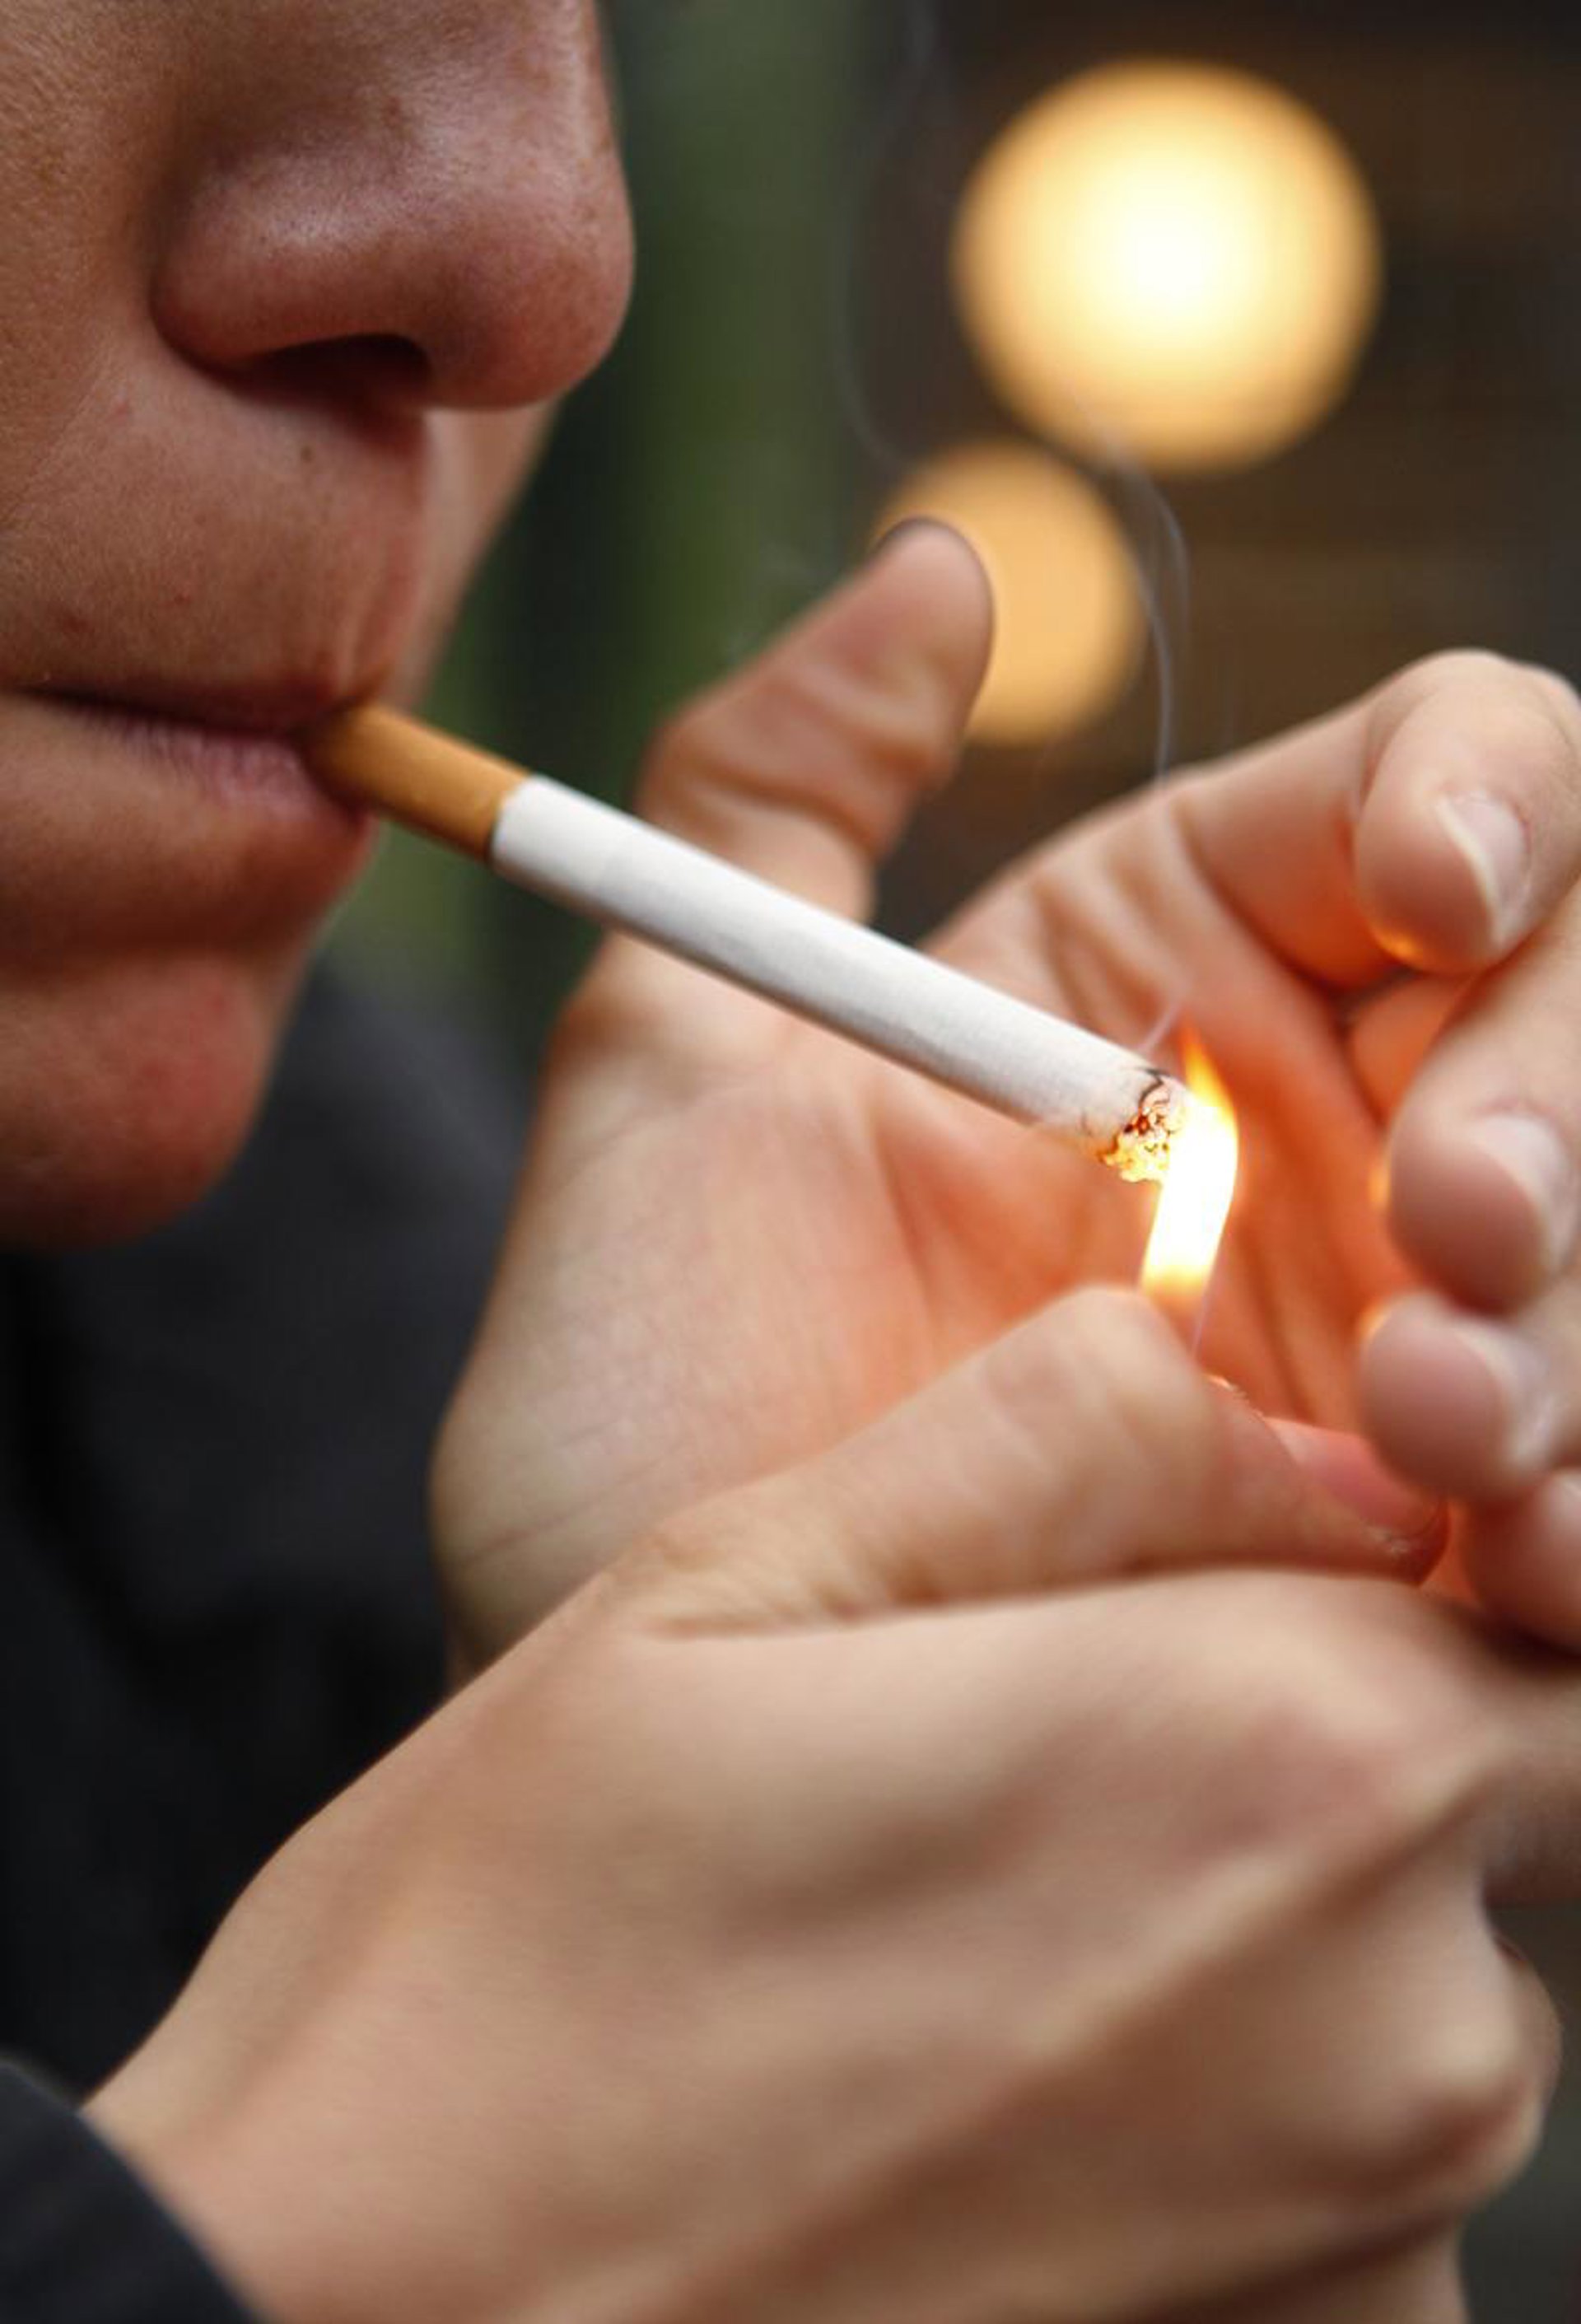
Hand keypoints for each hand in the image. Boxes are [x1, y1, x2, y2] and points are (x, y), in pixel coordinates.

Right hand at [91, 1295, 1564, 2322]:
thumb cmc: (508, 1976)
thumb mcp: (724, 1594)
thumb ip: (1043, 1441)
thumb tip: (1248, 1408)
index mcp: (1279, 1761)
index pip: (1540, 1592)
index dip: (1419, 1567)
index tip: (1240, 1591)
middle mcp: (1401, 2034)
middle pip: (1488, 1813)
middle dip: (1324, 1761)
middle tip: (1042, 1780)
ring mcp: (1372, 2265)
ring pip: (1412, 2016)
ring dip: (1254, 1967)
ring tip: (960, 1983)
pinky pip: (1337, 2209)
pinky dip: (1210, 2151)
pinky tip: (969, 2129)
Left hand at [434, 526, 1580, 1656]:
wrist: (687, 1743)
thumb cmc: (642, 1417)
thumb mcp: (672, 1086)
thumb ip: (777, 809)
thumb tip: (932, 570)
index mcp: (1180, 987)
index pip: (1447, 797)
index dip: (1490, 805)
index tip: (1427, 895)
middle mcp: (1338, 1149)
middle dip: (1568, 1102)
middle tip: (1456, 1243)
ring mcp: (1426, 1358)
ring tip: (1454, 1459)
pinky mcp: (1457, 1566)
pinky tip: (1518, 1580)